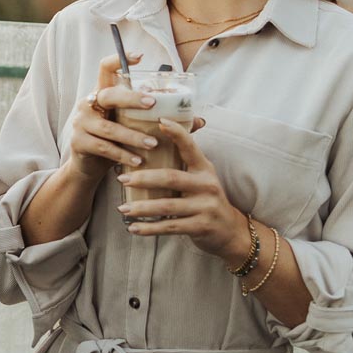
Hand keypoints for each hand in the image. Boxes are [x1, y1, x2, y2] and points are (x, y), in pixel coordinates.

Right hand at [64, 52, 153, 181]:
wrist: (87, 165)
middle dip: (131, 98)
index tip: (140, 56)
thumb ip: (159, 120)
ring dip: (132, 135)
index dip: (119, 59)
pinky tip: (138, 160)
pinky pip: (104, 147)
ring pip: (109, 127)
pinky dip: (122, 154)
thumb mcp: (133, 126)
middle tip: (152, 103)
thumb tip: (199, 121)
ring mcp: (81, 123)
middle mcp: (88, 104)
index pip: (105, 68)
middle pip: (108, 95)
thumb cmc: (115, 140)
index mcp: (102, 94)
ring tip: (152, 144)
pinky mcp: (79, 142)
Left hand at [117, 118, 250, 259]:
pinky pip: (171, 226)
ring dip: (142, 207)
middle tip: (121, 178)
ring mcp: (206, 207)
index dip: (177, 133)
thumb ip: (183, 162)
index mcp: (204, 168)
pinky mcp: (201, 226)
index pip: (190, 147)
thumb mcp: (201, 176)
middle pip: (171, 178)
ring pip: (167, 205)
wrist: (231, 231)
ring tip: (122, 208)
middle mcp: (207, 185)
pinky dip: (150, 228)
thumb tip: (157, 134)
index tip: (160, 121)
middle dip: (143, 178)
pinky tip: (133, 228)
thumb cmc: (205, 198)